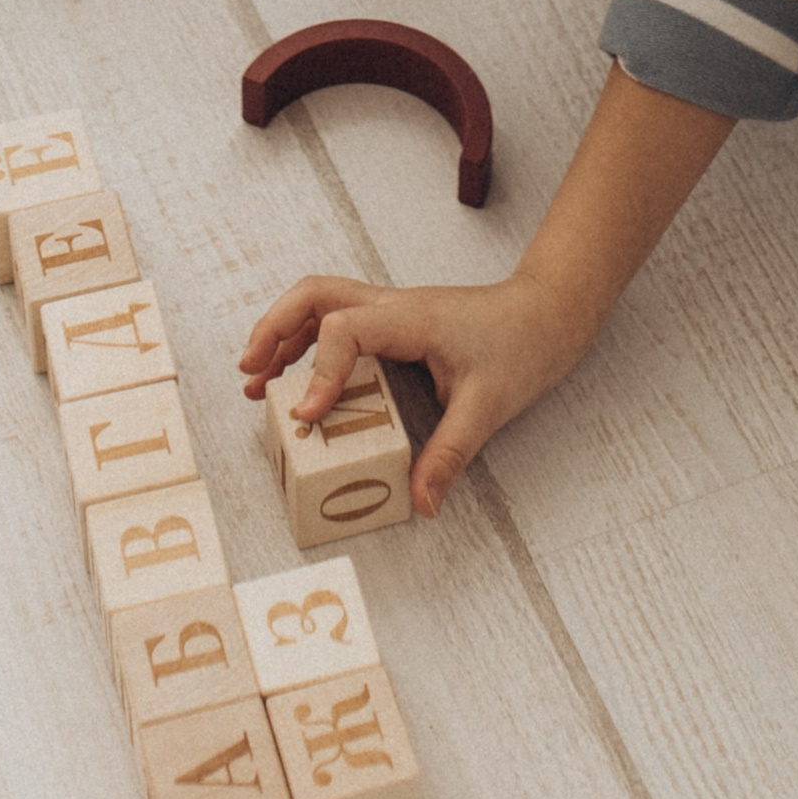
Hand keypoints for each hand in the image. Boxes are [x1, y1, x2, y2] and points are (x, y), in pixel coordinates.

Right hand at [238, 269, 592, 517]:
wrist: (547, 313)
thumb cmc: (522, 345)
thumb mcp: (489, 405)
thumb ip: (451, 453)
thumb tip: (423, 504)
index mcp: (410, 318)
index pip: (344, 329)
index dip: (319, 371)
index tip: (308, 416)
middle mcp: (392, 306)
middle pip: (315, 295)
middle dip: (274, 329)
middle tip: (250, 373)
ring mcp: (392, 311)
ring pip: (322, 303)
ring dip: (284, 336)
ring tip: (256, 381)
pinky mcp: (396, 324)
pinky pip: (340, 323)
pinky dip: (310, 345)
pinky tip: (302, 382)